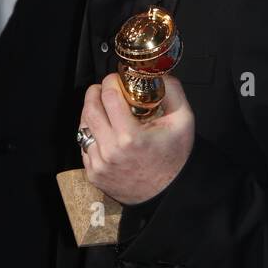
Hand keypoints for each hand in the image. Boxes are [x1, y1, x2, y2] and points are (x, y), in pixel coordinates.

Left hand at [78, 73, 194, 205]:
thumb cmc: (176, 159)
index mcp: (130, 137)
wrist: (169, 194)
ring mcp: (99, 165)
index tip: (115, 79)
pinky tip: (103, 130)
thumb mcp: (183, 121)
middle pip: (90, 110)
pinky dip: (91, 134)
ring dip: (90, 112)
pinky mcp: (94, 174)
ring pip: (83, 127)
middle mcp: (110, 151)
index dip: (110, 82)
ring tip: (101, 107)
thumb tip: (157, 74)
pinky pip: (84, 146)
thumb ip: (172, 92)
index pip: (108, 97)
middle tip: (102, 88)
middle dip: (94, 93)